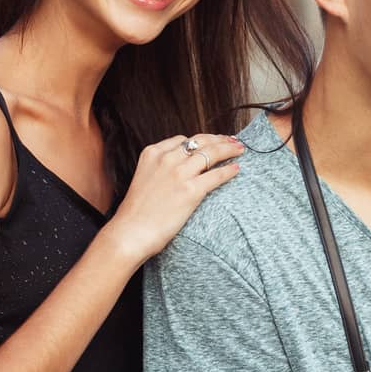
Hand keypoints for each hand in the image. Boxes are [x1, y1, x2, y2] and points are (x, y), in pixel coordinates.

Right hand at [103, 132, 243, 267]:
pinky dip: (229, 171)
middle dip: (219, 139)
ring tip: (240, 149)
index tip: (212, 141)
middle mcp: (166, 158)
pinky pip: (216, 175)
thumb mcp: (144, 179)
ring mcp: (179, 173)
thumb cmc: (137, 213)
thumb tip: (179, 172)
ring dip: (229, 149)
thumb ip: (160, 169)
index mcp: (153, 153)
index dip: (201, 139)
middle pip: (200, 141)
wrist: (130, 232)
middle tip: (232, 140)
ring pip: (211, 153)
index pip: (183, 140)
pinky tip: (236, 169)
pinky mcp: (191, 190)